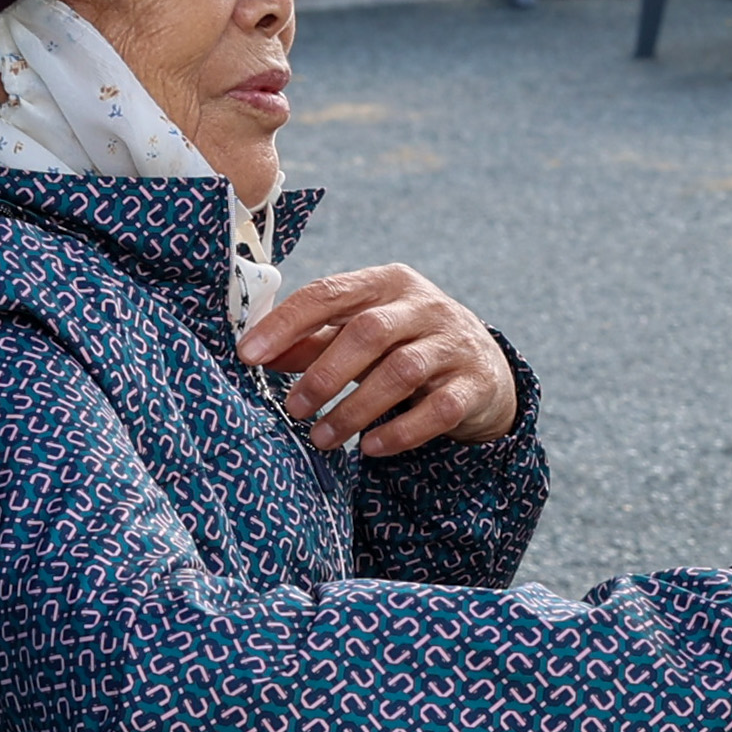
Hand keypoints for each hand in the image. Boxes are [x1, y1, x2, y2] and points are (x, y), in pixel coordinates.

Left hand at [238, 263, 520, 455]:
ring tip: (321, 438)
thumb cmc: (405, 344)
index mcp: (387, 283)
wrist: (483, 366)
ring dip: (354, 409)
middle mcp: (425, 306)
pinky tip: (369, 447)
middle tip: (292, 409)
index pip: (329, 293)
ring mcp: (454, 344)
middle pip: (368, 331)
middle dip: (323, 373)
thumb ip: (313, 339)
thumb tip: (257, 352)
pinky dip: (400, 431)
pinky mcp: (474, 384)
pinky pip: (438, 409)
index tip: (248, 355)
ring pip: (401, 371)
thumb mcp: (360, 333)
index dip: (286, 323)